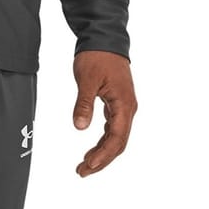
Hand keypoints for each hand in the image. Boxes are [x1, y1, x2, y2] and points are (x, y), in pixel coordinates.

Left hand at [72, 49, 136, 176]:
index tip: (88, 166)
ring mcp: (123, 105)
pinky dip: (104, 139)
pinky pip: (113, 127)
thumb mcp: (87, 79)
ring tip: (85, 164)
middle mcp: (127, 108)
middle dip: (102, 159)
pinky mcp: (117, 102)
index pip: (116, 138)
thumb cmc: (97, 55)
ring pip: (116, 136)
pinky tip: (93, 146)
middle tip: (82, 171)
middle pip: (118, 142)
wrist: (104, 37)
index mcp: (124, 104)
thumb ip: (84, 103)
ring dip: (102, 152)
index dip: (103, 155)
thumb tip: (80, 127)